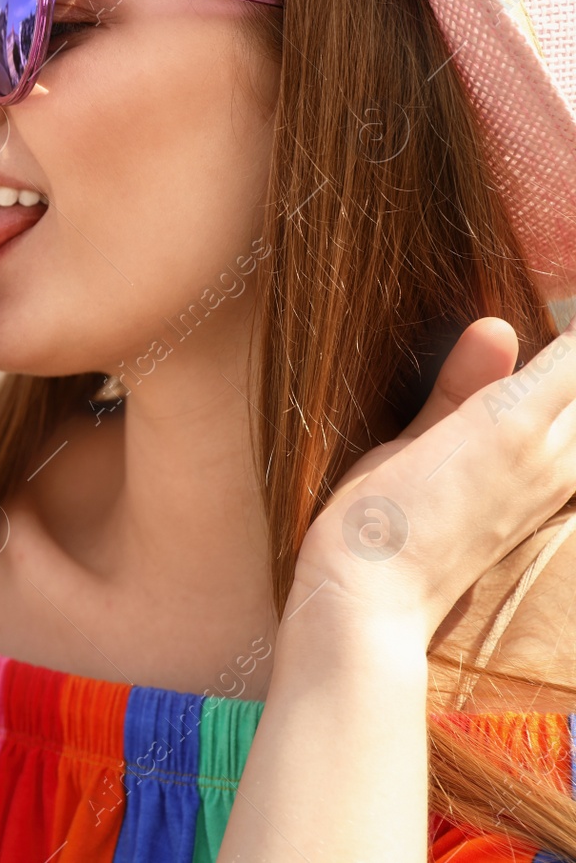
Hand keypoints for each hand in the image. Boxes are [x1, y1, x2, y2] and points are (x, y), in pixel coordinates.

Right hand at [295, 316, 575, 638]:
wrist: (375, 603)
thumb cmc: (372, 518)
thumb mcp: (406, 441)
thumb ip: (460, 385)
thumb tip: (496, 324)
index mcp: (513, 421)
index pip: (574, 356)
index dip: (564, 335)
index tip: (518, 324)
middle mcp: (550, 456)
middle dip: (563, 368)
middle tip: (543, 351)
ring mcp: (551, 489)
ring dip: (559, 402)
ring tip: (511, 403)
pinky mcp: (539, 512)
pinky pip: (572, 459)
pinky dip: (559, 431)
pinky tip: (531, 428)